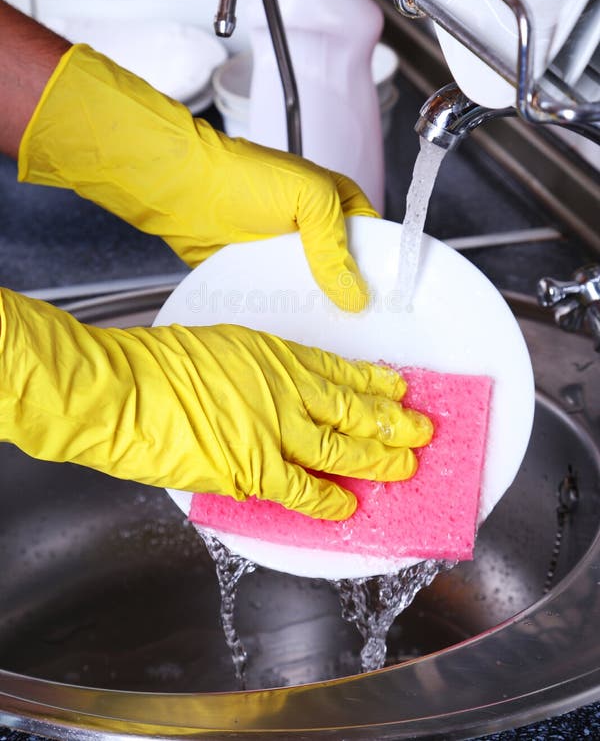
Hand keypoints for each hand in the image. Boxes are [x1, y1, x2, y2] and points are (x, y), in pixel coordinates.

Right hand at [0, 288, 431, 519]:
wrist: (124, 390)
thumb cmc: (157, 364)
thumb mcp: (219, 347)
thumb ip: (254, 373)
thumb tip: (272, 397)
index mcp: (276, 356)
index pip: (341, 372)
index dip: (375, 384)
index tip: (399, 388)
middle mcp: (286, 390)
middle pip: (354, 409)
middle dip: (393, 422)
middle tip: (422, 431)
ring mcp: (275, 430)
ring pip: (343, 448)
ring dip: (378, 459)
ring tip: (405, 466)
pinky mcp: (256, 468)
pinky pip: (305, 490)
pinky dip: (330, 500)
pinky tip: (349, 506)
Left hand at [19, 44, 377, 311]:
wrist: (182, 190)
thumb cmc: (244, 178)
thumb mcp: (307, 197)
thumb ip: (334, 244)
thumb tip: (356, 295)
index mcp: (339, 205)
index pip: (375, 244)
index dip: (384, 273)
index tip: (391, 306)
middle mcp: (317, 233)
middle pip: (347, 275)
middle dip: (354, 300)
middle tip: (365, 334)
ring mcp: (288, 257)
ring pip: (316, 292)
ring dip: (321, 312)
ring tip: (336, 343)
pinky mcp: (261, 276)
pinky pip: (284, 300)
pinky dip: (290, 316)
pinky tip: (300, 337)